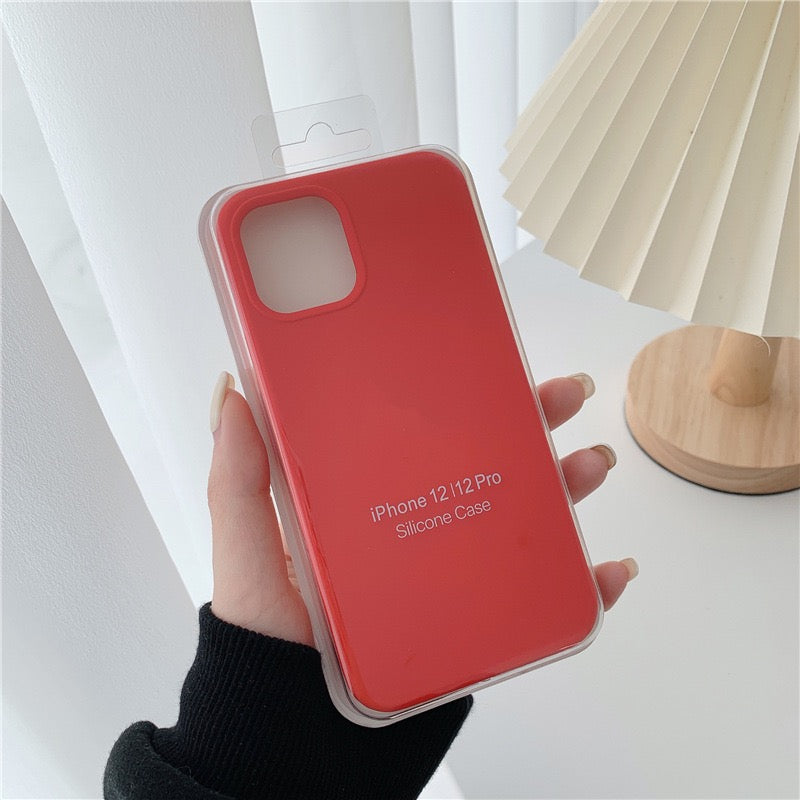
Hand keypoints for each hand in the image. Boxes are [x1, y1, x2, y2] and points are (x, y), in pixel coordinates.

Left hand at [207, 372, 636, 646]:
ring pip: (524, 518)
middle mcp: (418, 523)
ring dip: (567, 485)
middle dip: (533, 422)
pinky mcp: (475, 619)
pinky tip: (608, 570)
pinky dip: (586, 585)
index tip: (492, 357)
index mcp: (370, 495)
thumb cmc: (268, 641)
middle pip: (486, 460)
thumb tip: (233, 390)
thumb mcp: (247, 552)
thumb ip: (238, 478)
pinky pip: (540, 598)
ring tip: (590, 464)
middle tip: (562, 394)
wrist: (299, 733)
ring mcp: (452, 571)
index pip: (425, 428)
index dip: (463, 391)